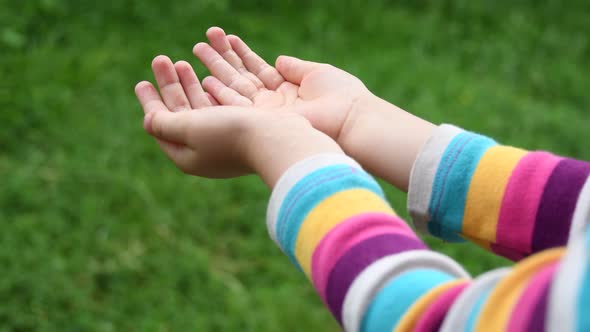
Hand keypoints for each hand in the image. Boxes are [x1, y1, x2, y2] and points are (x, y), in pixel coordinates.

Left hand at [135, 55, 341, 185]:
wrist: (277, 140)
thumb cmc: (230, 134)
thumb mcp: (189, 127)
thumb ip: (165, 123)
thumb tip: (149, 120)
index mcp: (187, 156)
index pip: (161, 127)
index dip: (150, 102)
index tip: (142, 81)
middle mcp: (204, 152)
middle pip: (180, 115)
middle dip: (170, 86)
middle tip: (162, 59)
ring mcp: (224, 144)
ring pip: (200, 109)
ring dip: (189, 84)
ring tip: (181, 62)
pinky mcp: (242, 134)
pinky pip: (218, 110)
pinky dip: (209, 92)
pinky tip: (207, 77)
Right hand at [193, 27, 371, 139]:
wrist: (349, 120)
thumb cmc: (341, 95)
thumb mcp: (315, 73)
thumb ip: (294, 67)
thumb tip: (278, 59)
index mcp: (286, 90)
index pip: (256, 68)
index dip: (240, 53)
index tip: (225, 37)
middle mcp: (272, 104)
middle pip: (240, 78)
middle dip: (221, 59)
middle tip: (201, 42)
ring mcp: (265, 114)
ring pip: (233, 89)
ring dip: (215, 71)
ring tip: (197, 51)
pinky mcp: (263, 124)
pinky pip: (236, 107)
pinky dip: (219, 94)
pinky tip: (204, 79)